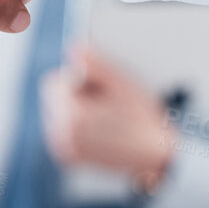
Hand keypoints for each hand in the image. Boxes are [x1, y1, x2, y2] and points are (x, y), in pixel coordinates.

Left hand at [39, 44, 173, 190]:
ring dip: (74, 109)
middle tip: (105, 104)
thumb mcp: (122, 83)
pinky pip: (61, 130)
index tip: (101, 89)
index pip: (55, 81)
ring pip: (57, 113)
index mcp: (71, 116)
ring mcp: (62, 149)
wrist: (155, 156)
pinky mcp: (67, 158)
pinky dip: (75, 126)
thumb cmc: (142, 119)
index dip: (79, 79)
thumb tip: (73, 49)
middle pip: (54, 97)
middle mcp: (61, 135)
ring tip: (104, 118)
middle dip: (75, 95)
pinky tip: (99, 130)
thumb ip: (95, 63)